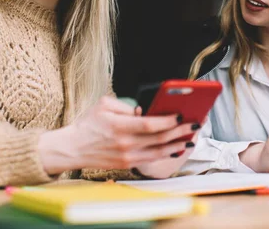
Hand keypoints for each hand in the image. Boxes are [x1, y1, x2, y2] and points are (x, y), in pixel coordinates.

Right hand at [37, 95, 197, 174]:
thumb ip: (126, 105)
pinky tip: (176, 148)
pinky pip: (151, 159)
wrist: (73, 148)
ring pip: (159, 151)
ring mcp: (127, 156)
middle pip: (159, 138)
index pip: (150, 124)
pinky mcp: (127, 164)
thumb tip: (145, 111)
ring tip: (191, 137)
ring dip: (178, 144)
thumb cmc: (89, 123)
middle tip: (195, 123)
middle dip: (180, 130)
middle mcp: (126, 143)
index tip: (180, 114)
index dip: (168, 120)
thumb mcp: (104, 105)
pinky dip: (166, 153)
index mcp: (120, 126)